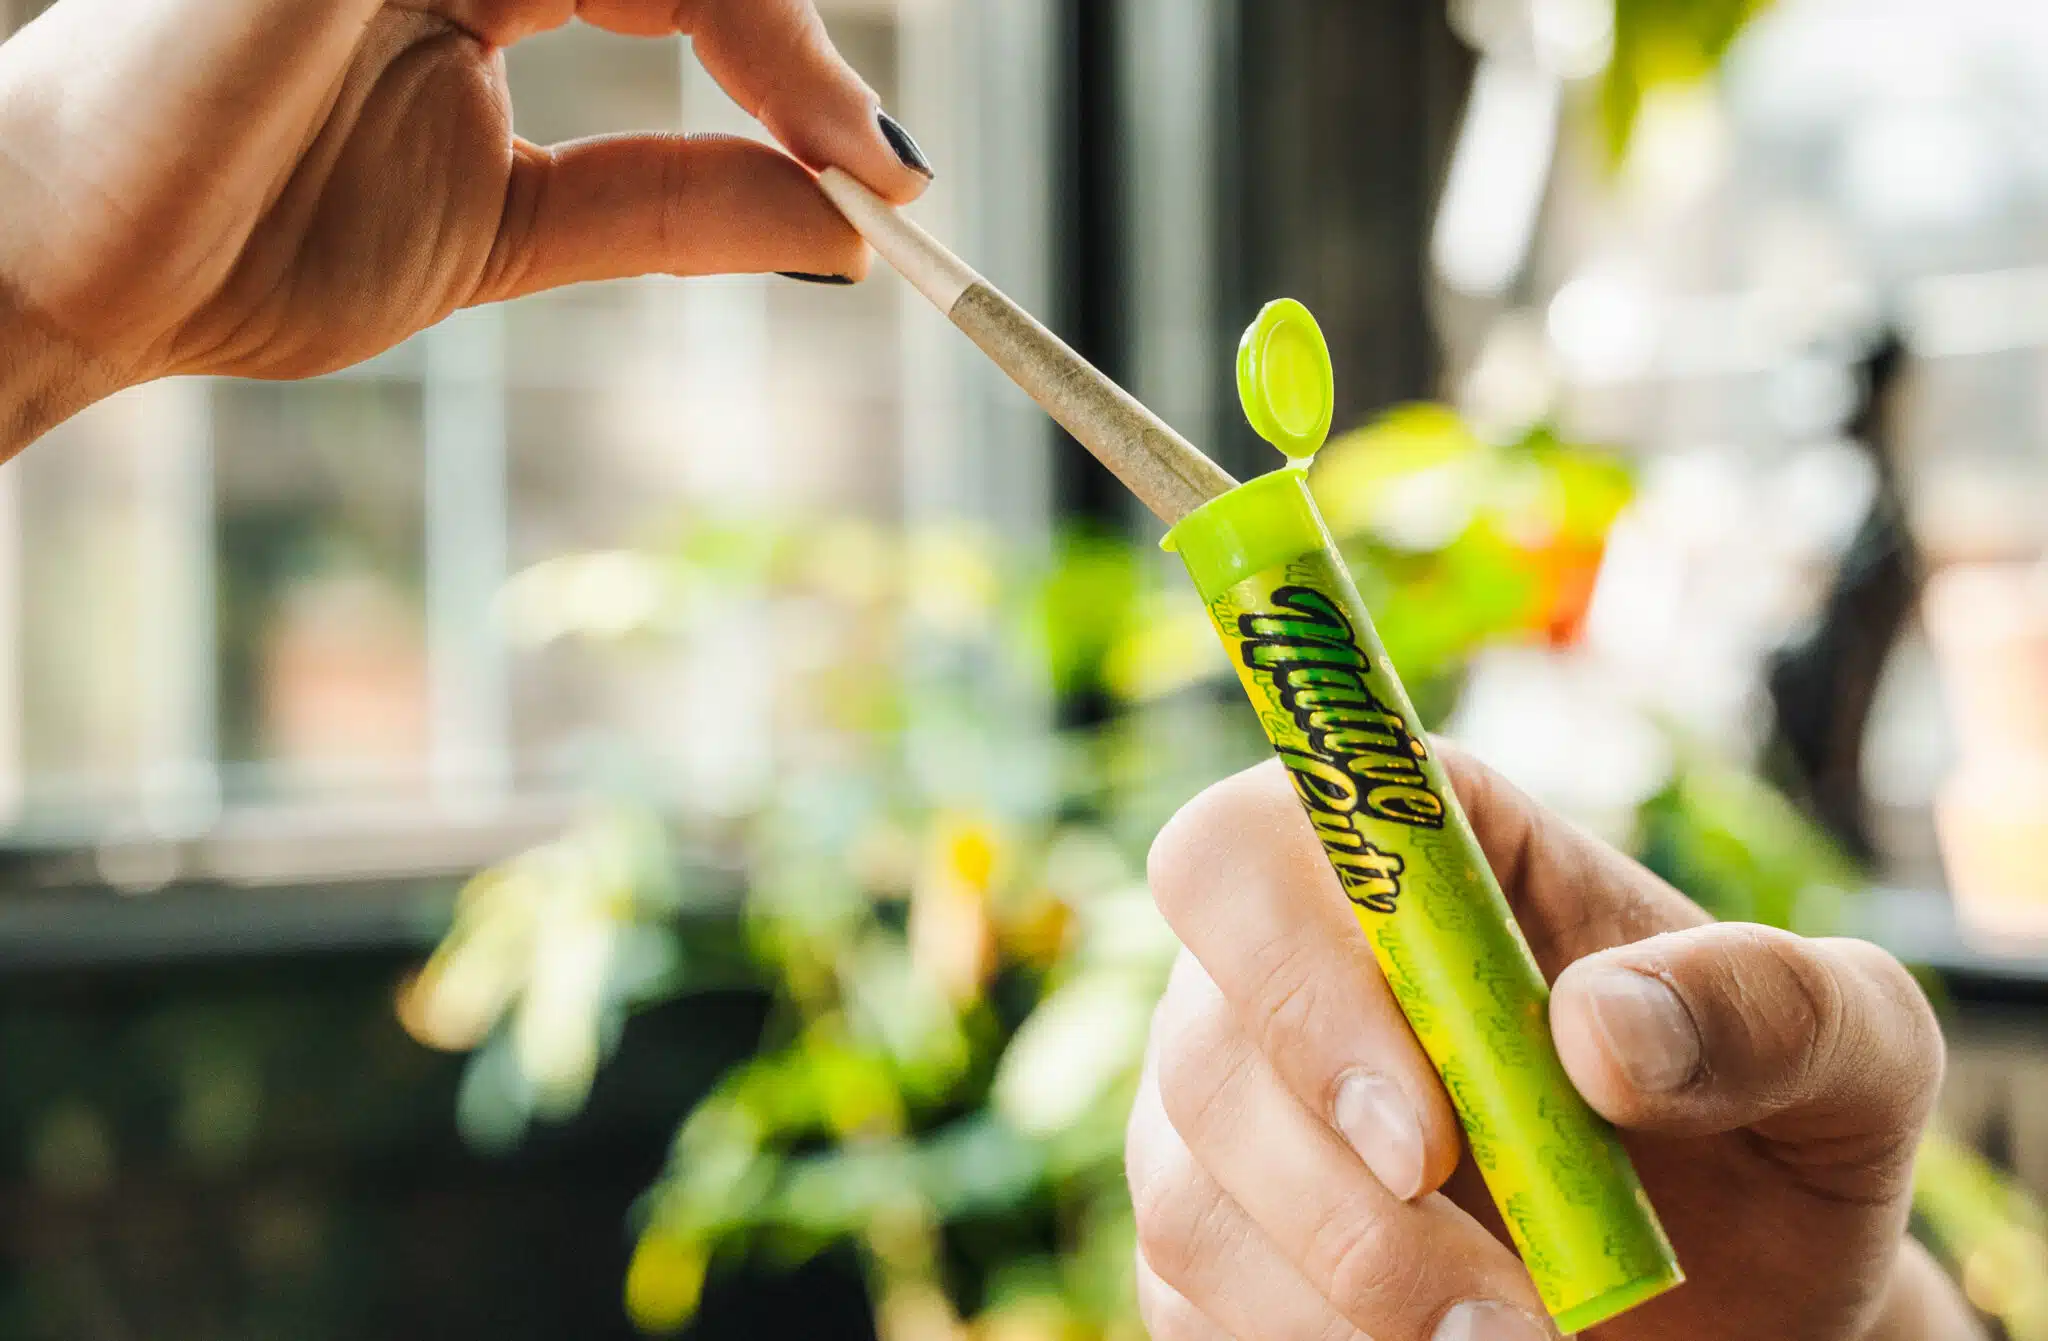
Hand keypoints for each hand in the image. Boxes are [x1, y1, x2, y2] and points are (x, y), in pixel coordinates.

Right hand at [0, 0, 930, 450]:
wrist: (90, 276)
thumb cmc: (250, 243)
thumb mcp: (507, 231)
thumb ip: (667, 204)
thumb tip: (842, 219)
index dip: (787, 53)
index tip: (884, 171)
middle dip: (790, 29)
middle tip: (872, 156)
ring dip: (758, 13)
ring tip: (829, 132)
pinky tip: (730, 55)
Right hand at [1128, 751, 1982, 1339]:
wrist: (1743, 1291)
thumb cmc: (1777, 1126)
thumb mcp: (1851, 1048)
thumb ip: (1764, 1004)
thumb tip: (1599, 1029)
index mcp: (1411, 855)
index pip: (1242, 848)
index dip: (1291, 973)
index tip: (1420, 1133)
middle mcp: (1284, 966)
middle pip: (1202, 1052)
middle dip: (1345, 1209)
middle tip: (1518, 1317)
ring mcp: (1230, 1112)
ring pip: (1186, 1201)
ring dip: (1345, 1305)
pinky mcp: (1215, 1242)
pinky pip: (1189, 1307)